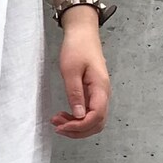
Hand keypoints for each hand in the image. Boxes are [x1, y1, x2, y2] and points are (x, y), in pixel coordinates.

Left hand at [50, 14, 110, 138]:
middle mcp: (104, 94)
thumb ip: (75, 94)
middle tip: (58, 126)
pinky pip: (89, 112)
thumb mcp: (71, 70)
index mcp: (100, 88)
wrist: (83, 33)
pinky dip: (77, 118)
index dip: (79, 126)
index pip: (95, 117)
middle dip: (78, 130)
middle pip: (97, 123)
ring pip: (94, 120)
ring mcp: (100, 94)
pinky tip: (65, 115)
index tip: (62, 126)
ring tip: (58, 121)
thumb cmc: (77, 48)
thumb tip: (78, 116)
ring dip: (77, 126)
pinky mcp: (94, 93)